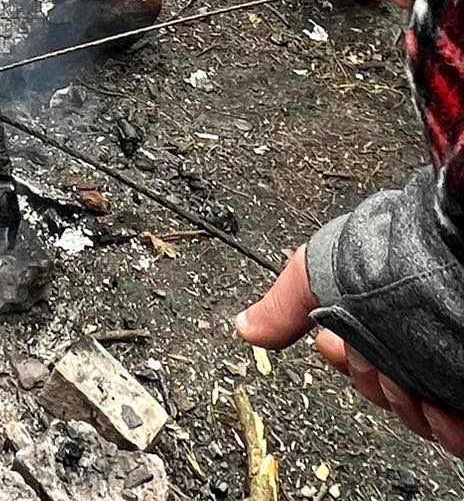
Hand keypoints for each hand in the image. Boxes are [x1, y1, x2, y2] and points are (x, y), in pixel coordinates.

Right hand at [237, 248, 463, 457]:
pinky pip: (457, 431)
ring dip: (409, 407)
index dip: (343, 358)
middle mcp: (412, 337)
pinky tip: (442, 407)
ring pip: (417, 417)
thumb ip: (283, 302)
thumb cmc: (391, 257)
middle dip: (374, 382)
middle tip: (377, 359)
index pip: (353, 357)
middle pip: (381, 389)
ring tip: (414, 384)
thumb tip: (245, 326)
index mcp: (377, 312)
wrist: (445, 265)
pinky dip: (447, 427)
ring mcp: (443, 365)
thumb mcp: (320, 272)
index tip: (336, 346)